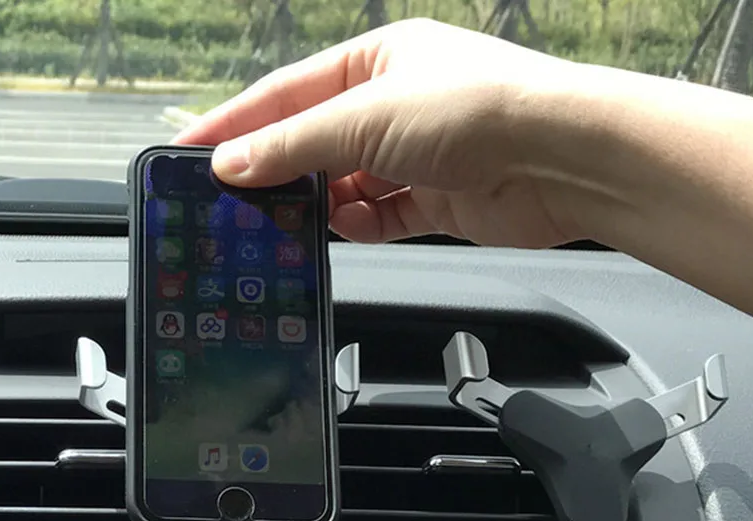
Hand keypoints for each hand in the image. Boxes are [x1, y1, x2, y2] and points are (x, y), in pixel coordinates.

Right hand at [173, 18, 589, 247]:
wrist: (562, 159)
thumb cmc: (477, 109)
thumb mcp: (365, 116)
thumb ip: (293, 143)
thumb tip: (233, 163)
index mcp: (376, 60)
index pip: (286, 93)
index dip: (235, 122)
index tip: (190, 149)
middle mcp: (395, 103)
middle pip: (314, 140)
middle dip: (275, 169)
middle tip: (229, 200)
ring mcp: (417, 153)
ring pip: (345, 183)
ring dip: (318, 202)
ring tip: (283, 222)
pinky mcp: (437, 198)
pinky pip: (381, 215)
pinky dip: (360, 224)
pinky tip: (345, 228)